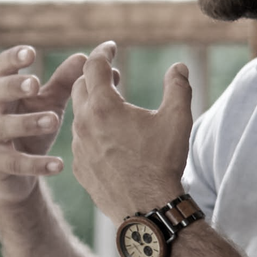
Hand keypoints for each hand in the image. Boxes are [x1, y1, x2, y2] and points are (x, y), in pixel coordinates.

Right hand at [0, 45, 85, 207]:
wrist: (14, 177)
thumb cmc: (29, 132)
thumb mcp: (46, 105)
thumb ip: (62, 83)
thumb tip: (83, 57)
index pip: (0, 69)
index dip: (12, 59)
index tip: (31, 52)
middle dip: (13, 87)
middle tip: (34, 84)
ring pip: (3, 127)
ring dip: (27, 122)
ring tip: (53, 120)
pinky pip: (14, 163)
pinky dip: (36, 164)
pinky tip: (59, 165)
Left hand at [69, 41, 194, 220]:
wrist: (147, 208)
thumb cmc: (163, 162)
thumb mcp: (177, 120)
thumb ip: (178, 87)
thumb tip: (178, 67)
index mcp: (103, 106)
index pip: (94, 66)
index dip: (103, 52)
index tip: (110, 48)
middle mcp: (84, 122)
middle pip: (80, 87)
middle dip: (97, 77)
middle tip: (116, 77)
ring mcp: (78, 146)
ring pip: (79, 115)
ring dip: (93, 106)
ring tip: (115, 108)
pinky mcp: (78, 166)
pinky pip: (80, 140)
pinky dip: (92, 132)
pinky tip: (109, 138)